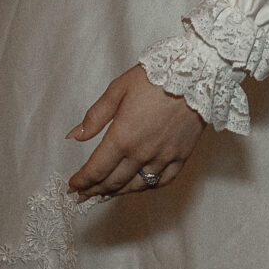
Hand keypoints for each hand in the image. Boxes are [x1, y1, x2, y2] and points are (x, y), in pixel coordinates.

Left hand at [67, 64, 206, 198]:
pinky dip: (148, 187)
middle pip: (113, 182)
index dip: (82, 181)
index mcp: (122, 137)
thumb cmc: (154, 77)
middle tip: (84, 194)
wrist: (195, 74)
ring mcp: (163, 157)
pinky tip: (139, 186)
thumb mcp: (117, 90)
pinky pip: (163, 181)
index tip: (73, 186)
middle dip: (95, 190)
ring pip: (136, 185)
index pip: (96, 170)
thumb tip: (74, 136)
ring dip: (118, 192)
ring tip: (106, 194)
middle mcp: (141, 153)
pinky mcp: (181, 156)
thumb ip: (95, 116)